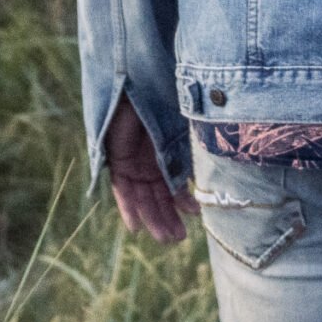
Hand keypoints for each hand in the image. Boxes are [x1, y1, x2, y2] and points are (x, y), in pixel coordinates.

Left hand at [105, 102, 195, 243]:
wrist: (137, 83)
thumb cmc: (162, 100)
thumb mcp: (178, 133)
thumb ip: (184, 156)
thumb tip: (203, 172)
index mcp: (166, 154)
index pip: (173, 184)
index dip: (182, 201)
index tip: (196, 214)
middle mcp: (149, 162)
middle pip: (157, 196)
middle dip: (168, 217)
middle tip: (179, 237)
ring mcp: (133, 162)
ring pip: (142, 198)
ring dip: (153, 218)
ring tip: (165, 238)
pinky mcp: (118, 161)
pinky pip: (121, 190)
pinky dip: (128, 208)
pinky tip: (135, 227)